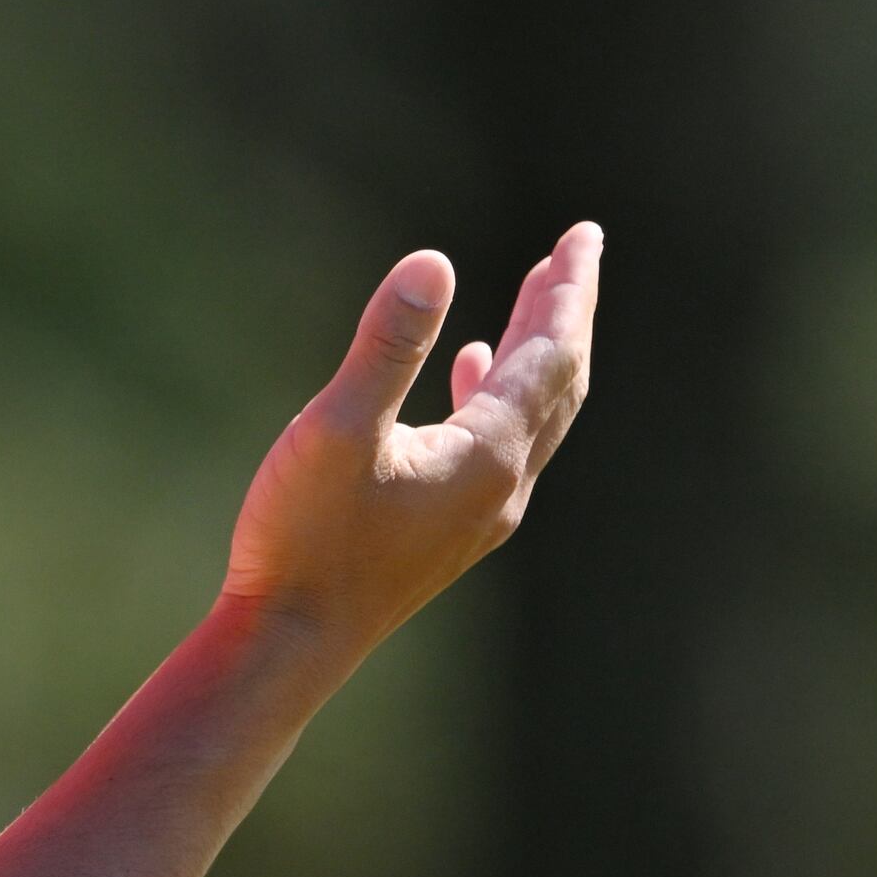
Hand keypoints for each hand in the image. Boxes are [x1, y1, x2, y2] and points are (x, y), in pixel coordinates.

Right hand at [221, 223, 601, 665]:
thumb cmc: (304, 536)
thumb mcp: (336, 429)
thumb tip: (434, 263)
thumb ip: (386, 345)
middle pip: (558, 384)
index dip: (570, 290)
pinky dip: (498, 397)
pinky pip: (502, 447)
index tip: (585, 235)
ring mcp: (480, 514)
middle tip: (574, 254)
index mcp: (487, 454)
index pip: (552, 355)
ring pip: (534, 417)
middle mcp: (501, 486)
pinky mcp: (450, 532)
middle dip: (567, 315)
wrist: (291, 641)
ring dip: (538, 355)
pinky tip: (468, 374)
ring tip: (537, 301)